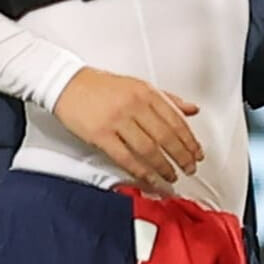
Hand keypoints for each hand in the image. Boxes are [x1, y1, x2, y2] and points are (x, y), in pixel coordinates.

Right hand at [57, 69, 206, 188]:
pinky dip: (142, 173)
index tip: (197, 153)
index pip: (176, 120)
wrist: (66, 83)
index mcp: (146, 92)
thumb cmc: (101, 86)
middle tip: (189, 169)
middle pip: (166, 137)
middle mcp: (134, 105)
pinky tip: (152, 180)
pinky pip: (126, 158)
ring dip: (164, 168)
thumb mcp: (138, 85)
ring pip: (149, 150)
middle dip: (182, 157)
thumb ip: (166, 99)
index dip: (190, 141)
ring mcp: (117, 120)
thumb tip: (192, 109)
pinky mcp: (101, 135)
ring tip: (172, 178)